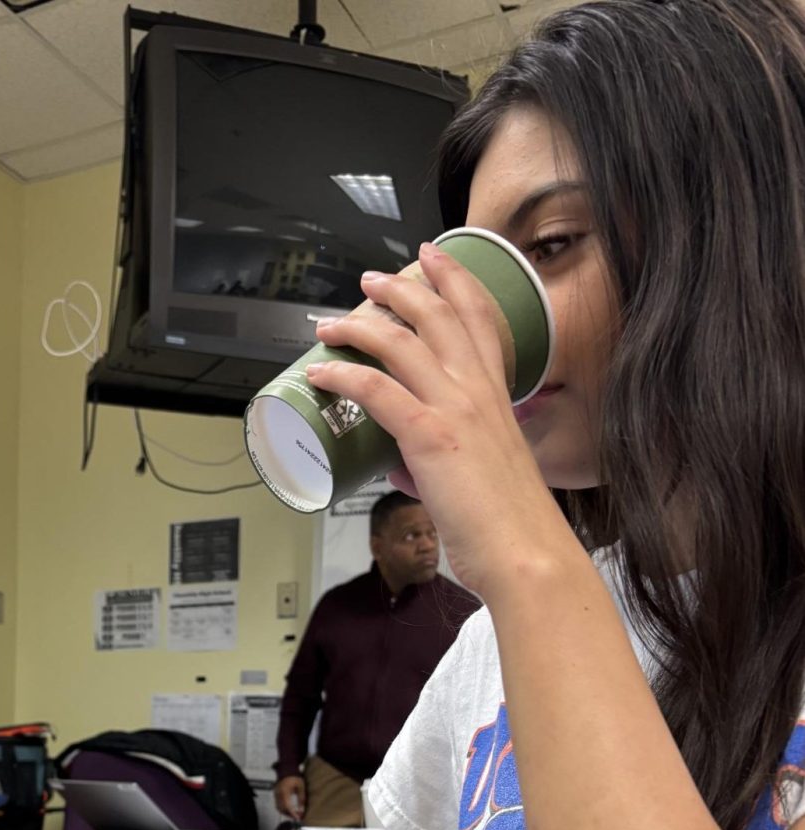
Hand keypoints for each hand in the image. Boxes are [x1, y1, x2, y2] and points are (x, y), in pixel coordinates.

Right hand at [274, 775, 306, 818]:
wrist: (287, 770)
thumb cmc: (294, 777)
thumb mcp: (301, 787)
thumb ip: (301, 799)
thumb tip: (302, 810)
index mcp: (284, 791)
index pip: (287, 806)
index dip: (292, 814)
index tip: (298, 818)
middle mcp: (278, 794)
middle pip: (282, 809)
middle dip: (290, 815)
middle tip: (298, 817)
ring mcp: (276, 794)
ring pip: (279, 808)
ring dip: (286, 813)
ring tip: (295, 814)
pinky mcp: (275, 795)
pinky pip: (278, 805)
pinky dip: (283, 809)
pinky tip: (290, 810)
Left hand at [309, 243, 578, 600]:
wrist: (526, 555)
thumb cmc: (508, 526)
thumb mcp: (478, 478)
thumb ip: (435, 464)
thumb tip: (400, 465)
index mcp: (498, 398)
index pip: (479, 319)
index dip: (455, 280)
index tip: (433, 258)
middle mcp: (479, 392)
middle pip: (437, 315)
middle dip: (400, 288)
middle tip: (371, 279)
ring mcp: (456, 410)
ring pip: (401, 342)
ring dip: (359, 324)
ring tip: (333, 321)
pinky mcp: (431, 436)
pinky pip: (377, 390)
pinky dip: (344, 375)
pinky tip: (320, 372)